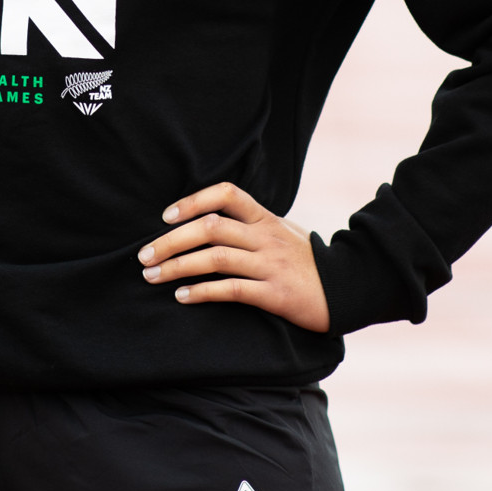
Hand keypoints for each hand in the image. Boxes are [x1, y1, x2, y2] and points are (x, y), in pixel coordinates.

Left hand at [138, 182, 330, 332]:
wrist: (348, 289)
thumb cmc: (306, 262)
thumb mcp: (281, 232)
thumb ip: (250, 225)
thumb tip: (206, 221)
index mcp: (266, 218)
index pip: (227, 194)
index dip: (193, 201)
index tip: (166, 216)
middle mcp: (266, 236)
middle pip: (211, 227)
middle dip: (170, 240)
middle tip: (144, 255)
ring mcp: (271, 264)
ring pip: (215, 258)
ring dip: (177, 267)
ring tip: (153, 276)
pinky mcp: (275, 293)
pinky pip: (232, 289)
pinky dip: (202, 292)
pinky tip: (182, 297)